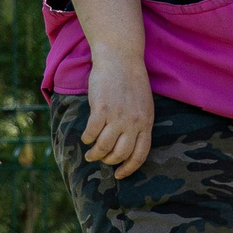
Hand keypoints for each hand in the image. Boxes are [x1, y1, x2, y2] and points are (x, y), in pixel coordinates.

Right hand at [80, 55, 153, 178]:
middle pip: (120, 154)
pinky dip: (87, 139)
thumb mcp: (143, 105)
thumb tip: (128, 143)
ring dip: (95, 154)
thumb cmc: (131, 81)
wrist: (120, 58)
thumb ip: (139, 123)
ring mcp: (118, 117)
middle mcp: (133, 123)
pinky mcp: (101, 109)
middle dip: (109, 161)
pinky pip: (91, 133)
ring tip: (90, 153)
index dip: (129, 168)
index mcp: (146, 123)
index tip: (119, 174)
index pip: (140, 154)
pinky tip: (86, 137)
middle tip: (101, 159)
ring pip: (104, 147)